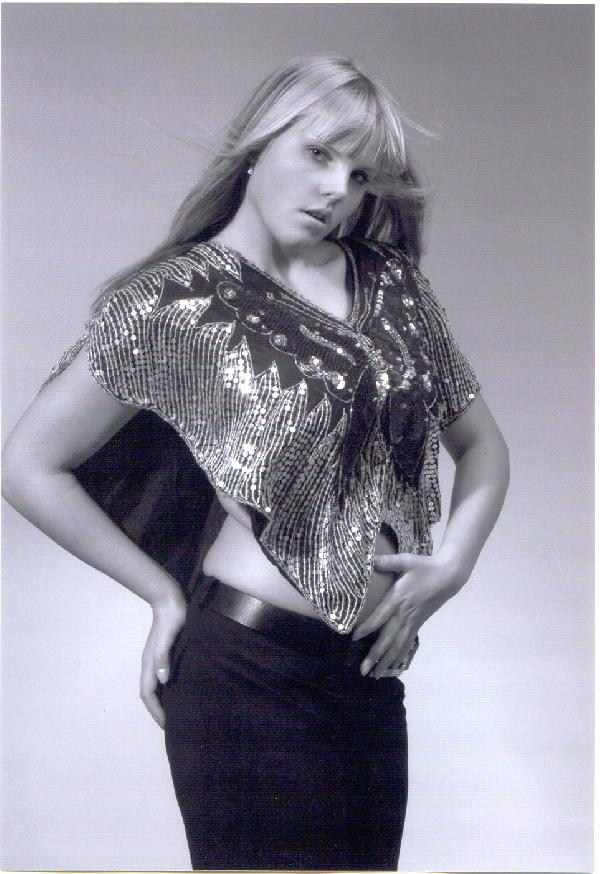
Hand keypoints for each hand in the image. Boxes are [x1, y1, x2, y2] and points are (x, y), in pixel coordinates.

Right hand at [140, 595, 186, 728]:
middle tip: (172, 725)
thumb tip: (163, 680)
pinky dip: (167, 689)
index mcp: (149, 663)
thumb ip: (164, 657)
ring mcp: (155, 659)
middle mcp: (150, 664)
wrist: (169, 599)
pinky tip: (179, 690)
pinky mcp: (163, 654)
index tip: (167, 724)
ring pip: (155, 686)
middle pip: (149, 693)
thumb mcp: (169, 637)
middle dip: (157, 710)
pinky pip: (161, 677)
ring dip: (162, 701)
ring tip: (175, 712)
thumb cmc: (171, 618)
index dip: (156, 711)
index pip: (148, 694)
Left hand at [352, 553, 468, 678]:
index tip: (353, 639)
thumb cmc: (424, 567)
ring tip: (375, 675)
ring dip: (386, 661)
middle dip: (375, 655)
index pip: (379, 617)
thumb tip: (370, 558)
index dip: (366, 628)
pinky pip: (408, 643)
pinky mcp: (418, 623)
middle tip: (363, 671)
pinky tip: (394, 666)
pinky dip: (400, 655)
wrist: (448, 576)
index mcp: (398, 599)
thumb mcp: (406, 560)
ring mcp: (412, 621)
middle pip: (387, 638)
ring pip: (398, 645)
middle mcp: (404, 614)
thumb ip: (387, 561)